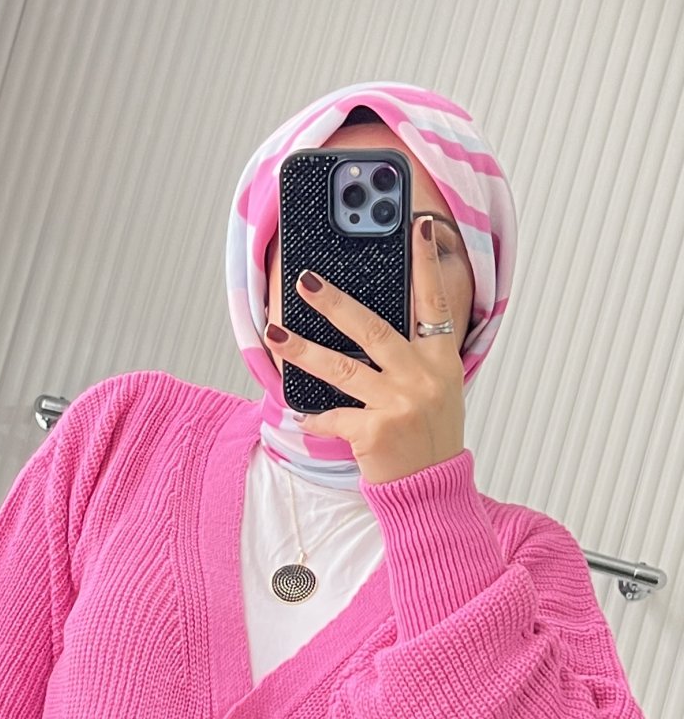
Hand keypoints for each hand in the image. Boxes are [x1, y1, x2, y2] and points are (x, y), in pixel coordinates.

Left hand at [268, 215, 465, 485]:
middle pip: (373, 329)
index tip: (417, 227)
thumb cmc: (429, 439)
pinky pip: (334, 416)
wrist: (432, 492)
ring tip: (275, 335)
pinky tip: (303, 413)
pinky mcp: (377, 431)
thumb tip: (365, 326)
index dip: (426, 263)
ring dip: (303, 350)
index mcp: (442, 362)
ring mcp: (400, 404)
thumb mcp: (436, 392)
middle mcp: (423, 378)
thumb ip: (413, 359)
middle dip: (336, 302)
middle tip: (307, 280)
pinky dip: (316, 416)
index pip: (435, 303)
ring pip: (342, 369)